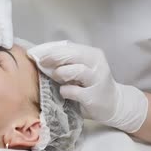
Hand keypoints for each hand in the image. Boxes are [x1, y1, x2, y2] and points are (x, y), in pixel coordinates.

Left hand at [28, 41, 147, 132]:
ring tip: (57, 78)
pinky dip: (65, 91)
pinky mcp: (93, 96)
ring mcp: (97, 80)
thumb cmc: (92, 85)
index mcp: (93, 54)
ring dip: (60, 73)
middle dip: (53, 58)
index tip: (37, 55)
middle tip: (42, 63)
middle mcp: (97, 64)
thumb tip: (43, 56)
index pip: (69, 46)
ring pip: (75, 70)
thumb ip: (69, 61)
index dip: (51, 50)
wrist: (113, 104)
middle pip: (71, 55)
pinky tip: (65, 92)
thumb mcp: (84, 68)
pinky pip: (73, 90)